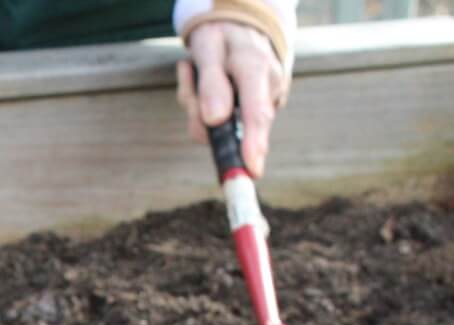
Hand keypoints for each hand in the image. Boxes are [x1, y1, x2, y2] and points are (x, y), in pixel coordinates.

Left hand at [176, 23, 288, 177]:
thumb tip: (215, 121)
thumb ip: (211, 83)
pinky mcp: (257, 111)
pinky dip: (205, 107)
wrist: (242, 26)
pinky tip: (205, 81)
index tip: (252, 170)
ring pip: (220, 127)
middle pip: (233, 127)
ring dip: (197, 106)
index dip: (253, 144)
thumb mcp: (208, 47)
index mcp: (256, 70)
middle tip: (187, 68)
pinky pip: (222, 122)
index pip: (256, 113)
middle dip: (199, 115)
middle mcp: (267, 89)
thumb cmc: (222, 36)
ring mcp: (265, 102)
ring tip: (195, 70)